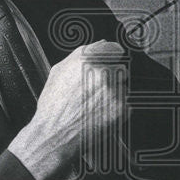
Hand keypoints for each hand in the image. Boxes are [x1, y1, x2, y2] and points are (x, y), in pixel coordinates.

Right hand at [7, 40, 126, 179]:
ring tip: (95, 105)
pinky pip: (126, 104)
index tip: (111, 62)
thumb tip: (100, 44)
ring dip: (114, 94)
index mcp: (86, 60)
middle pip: (120, 69)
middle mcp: (102, 73)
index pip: (114, 49)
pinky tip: (99, 115)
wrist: (54, 135)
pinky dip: (116, 109)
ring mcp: (113, 91)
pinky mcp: (121, 108)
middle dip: (112, 78)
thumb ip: (80, 54)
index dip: (112, 57)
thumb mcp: (58, 72)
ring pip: (123, 86)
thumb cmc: (53, 107)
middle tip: (96, 92)